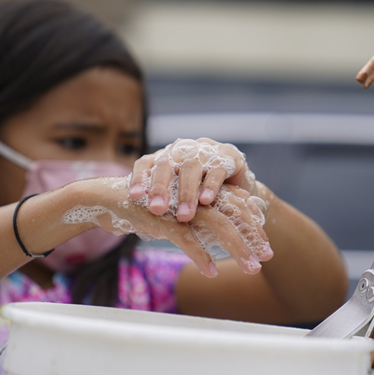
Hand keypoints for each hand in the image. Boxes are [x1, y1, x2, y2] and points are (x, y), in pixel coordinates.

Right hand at [65, 177, 272, 276]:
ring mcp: (179, 205)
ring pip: (217, 226)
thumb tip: (219, 243)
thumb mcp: (175, 218)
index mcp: (199, 192)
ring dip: (237, 248)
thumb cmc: (144, 209)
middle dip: (253, 238)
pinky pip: (187, 238)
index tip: (266, 250)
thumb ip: (196, 225)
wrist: (106, 200)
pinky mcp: (162, 218)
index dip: (253, 228)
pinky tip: (211, 272)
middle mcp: (194, 195)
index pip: (236, 206)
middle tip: (267, 259)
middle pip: (234, 214)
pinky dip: (201, 256)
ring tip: (252, 268)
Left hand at [128, 138, 258, 221]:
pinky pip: (217, 169)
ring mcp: (206, 150)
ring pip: (191, 166)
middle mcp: (183, 150)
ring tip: (185, 216)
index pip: (146, 163)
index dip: (139, 178)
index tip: (133, 197)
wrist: (240, 192)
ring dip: (187, 192)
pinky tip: (206, 200)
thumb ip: (162, 206)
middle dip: (160, 187)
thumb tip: (135, 224)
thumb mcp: (178, 201)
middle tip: (156, 209)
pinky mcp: (229, 156)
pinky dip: (210, 185)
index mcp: (165, 158)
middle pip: (167, 164)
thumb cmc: (201, 200)